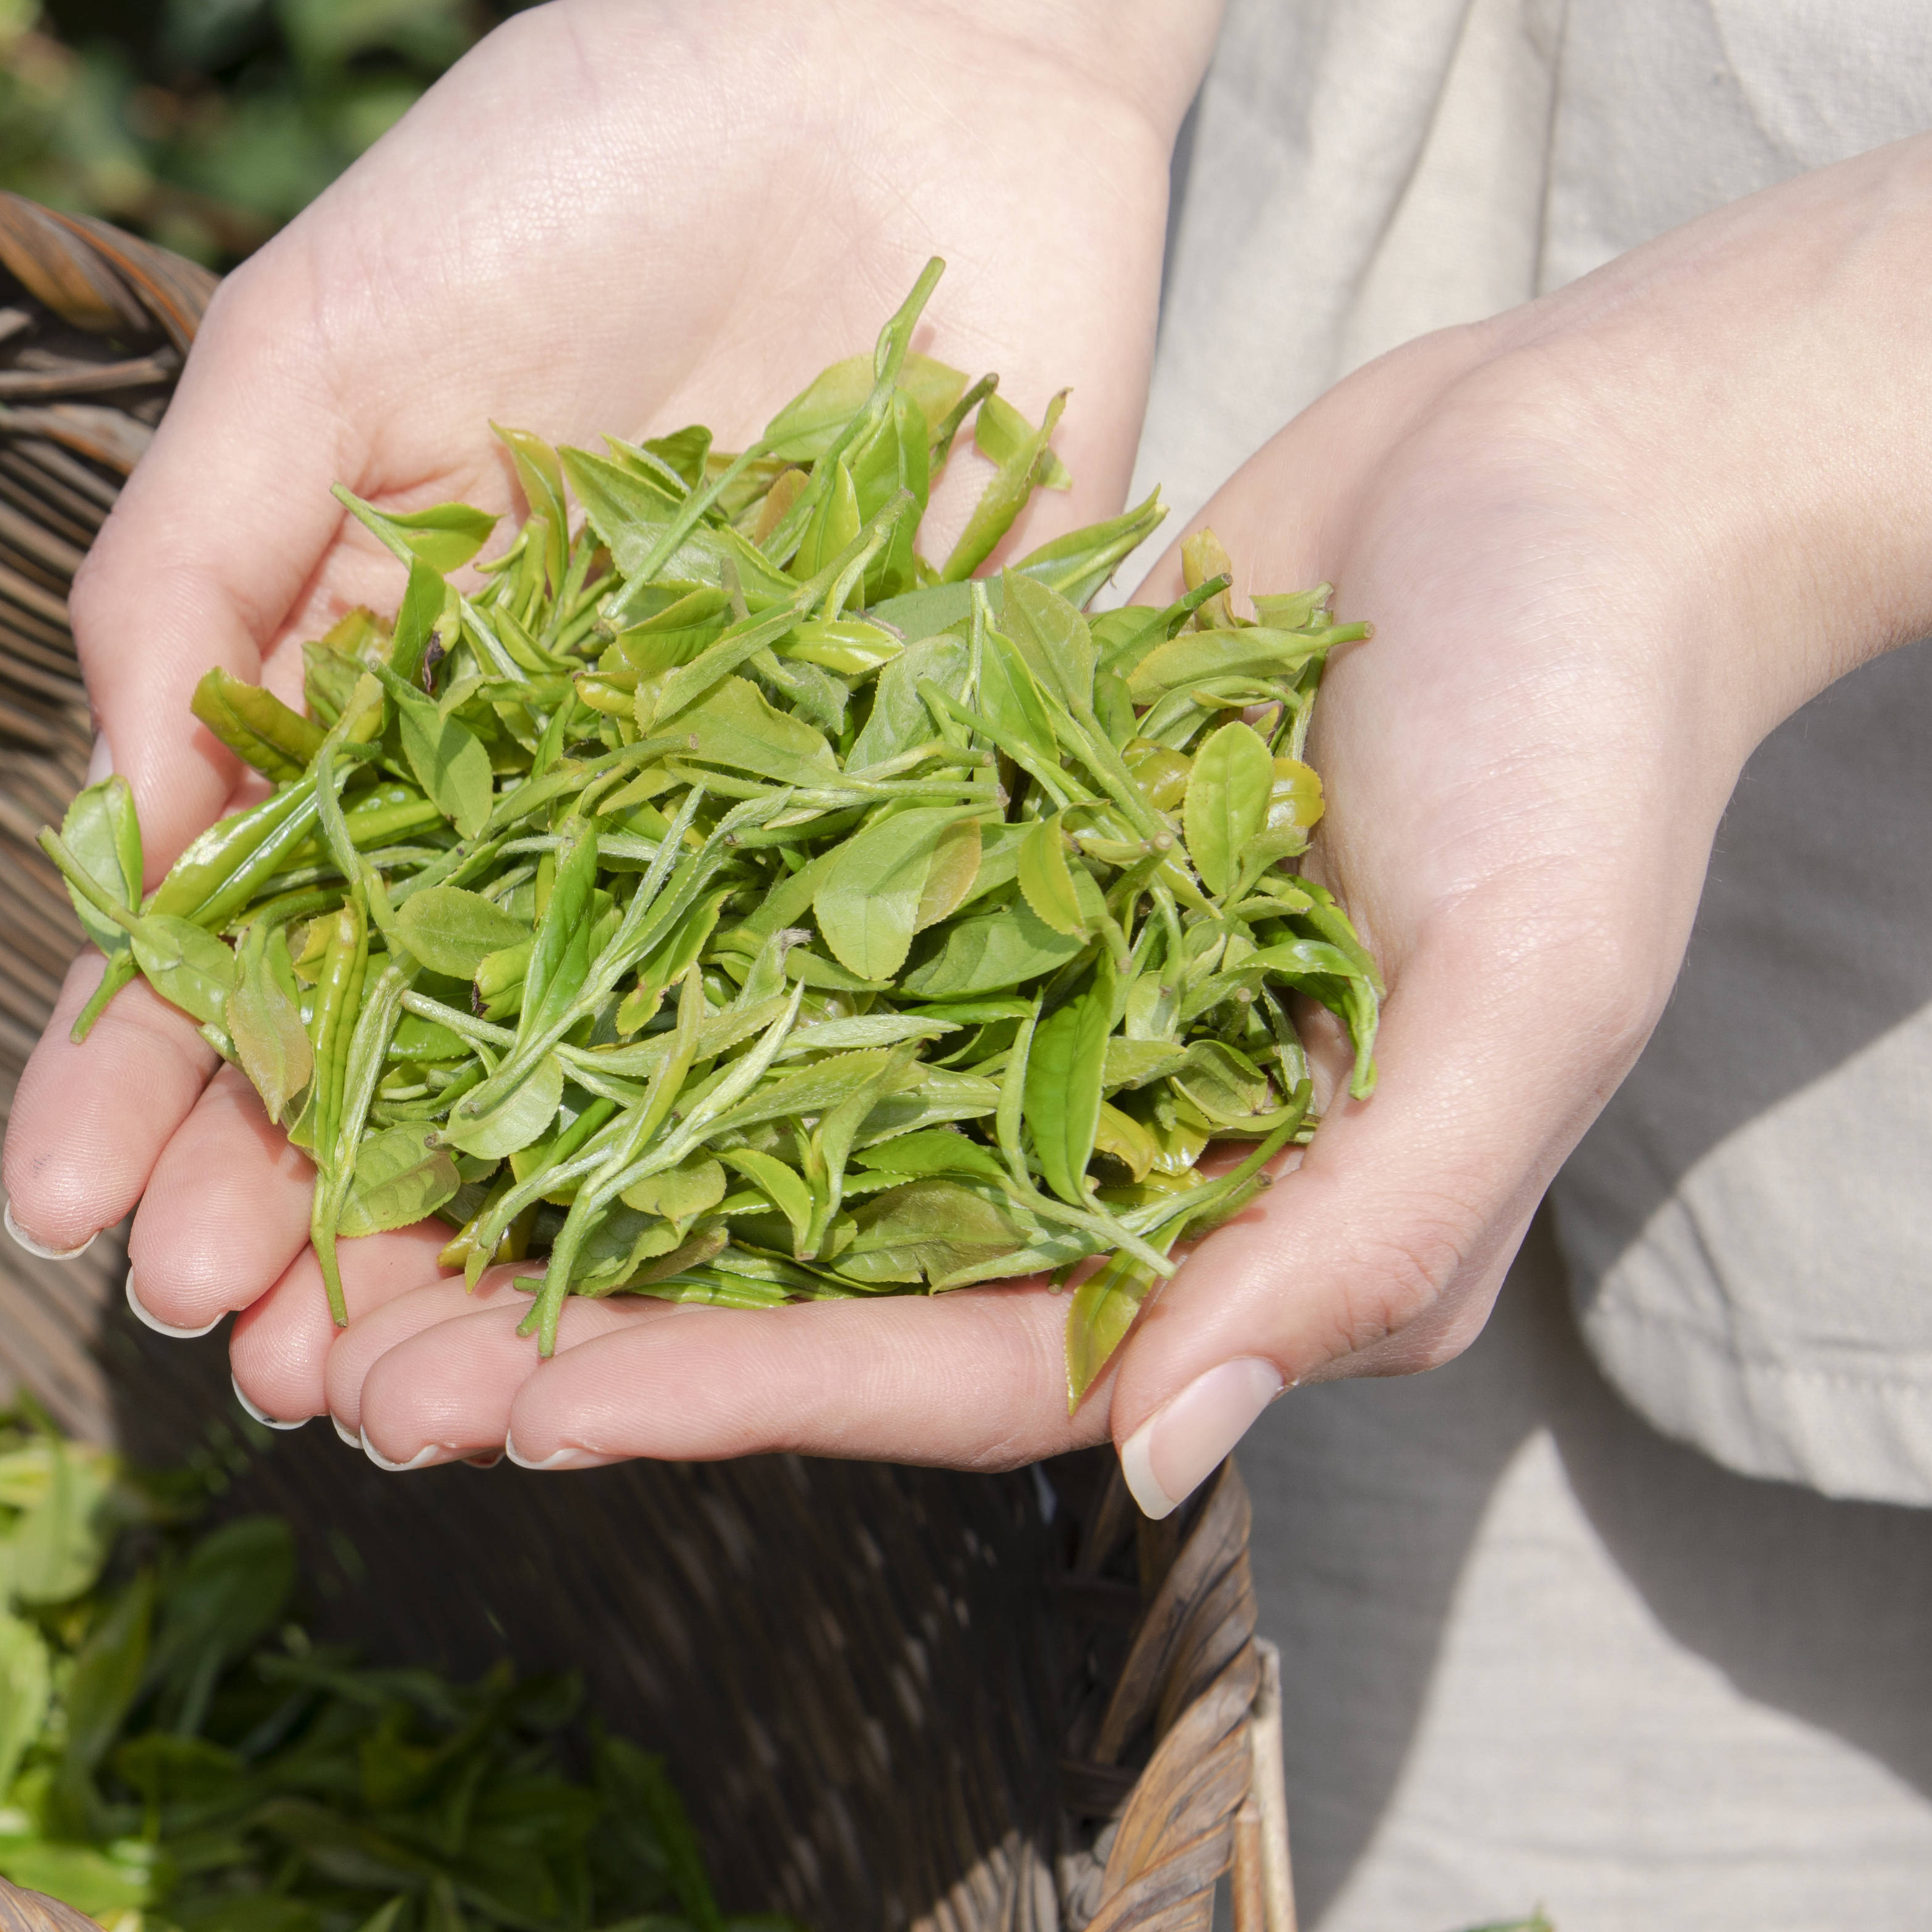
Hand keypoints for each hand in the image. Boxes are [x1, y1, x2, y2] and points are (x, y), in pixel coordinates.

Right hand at [0, 0, 1183, 1423]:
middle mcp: (509, 782)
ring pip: (569, 1074)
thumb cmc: (569, 156)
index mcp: (348, 679)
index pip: (213, 919)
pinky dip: (721, 1154)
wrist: (899, 51)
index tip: (75, 1213)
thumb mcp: (321, 330)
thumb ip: (193, 564)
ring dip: (470, 1230)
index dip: (138, 1070)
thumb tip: (117, 832)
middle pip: (376, 1035)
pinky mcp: (900, 807)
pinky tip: (646, 1293)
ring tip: (392, 1386)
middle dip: (288, 1194)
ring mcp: (701, 814)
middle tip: (233, 1344)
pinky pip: (807, 1009)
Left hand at [310, 134, 1931, 1500]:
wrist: (1575, 477)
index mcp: (1232, 1231)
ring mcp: (1006, 1000)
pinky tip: (424, 987)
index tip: (525, 1408)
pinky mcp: (944, 855)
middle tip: (353, 1367)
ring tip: (336, 1206)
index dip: (738, 1392)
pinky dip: (597, 976)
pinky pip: (743, 941)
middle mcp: (1096, 1144)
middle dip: (583, 1324)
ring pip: (730, 1125)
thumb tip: (1163, 1454)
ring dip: (541, 1172)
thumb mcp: (1522, 989)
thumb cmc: (1595, 732)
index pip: (946, 1363)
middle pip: (797, 1277)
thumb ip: (1365, 1229)